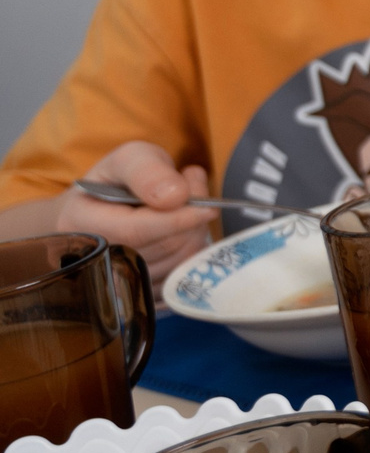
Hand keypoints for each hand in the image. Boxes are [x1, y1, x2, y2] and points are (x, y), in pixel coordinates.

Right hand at [54, 142, 218, 281]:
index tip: (207, 207)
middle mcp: (93, 259)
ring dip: (195, 233)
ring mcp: (115, 282)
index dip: (176, 219)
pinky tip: (183, 232)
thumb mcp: (130, 159)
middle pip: (162, 247)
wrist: (109, 210)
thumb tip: (175, 196)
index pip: (134, 231)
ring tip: (184, 209)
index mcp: (78, 223)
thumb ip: (148, 171)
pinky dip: (194, 252)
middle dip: (190, 219)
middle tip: (194, 193)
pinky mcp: (140, 293)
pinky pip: (182, 278)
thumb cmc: (119, 181)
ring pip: (178, 263)